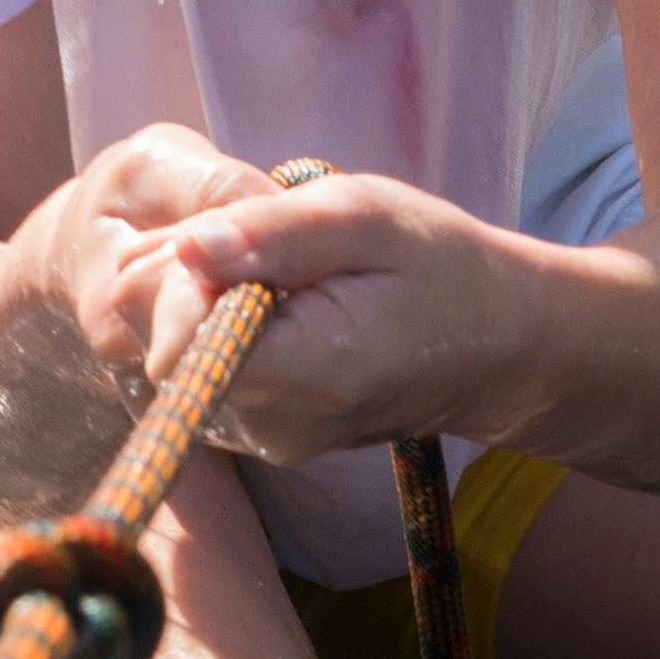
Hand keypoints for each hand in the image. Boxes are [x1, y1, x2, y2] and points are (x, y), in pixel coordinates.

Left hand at [66, 131, 513, 469]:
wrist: (502, 348)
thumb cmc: (441, 268)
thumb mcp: (366, 219)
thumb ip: (271, 233)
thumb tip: (185, 244)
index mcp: (303, 376)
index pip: (173, 342)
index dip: (177, 276)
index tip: (231, 235)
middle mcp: (272, 427)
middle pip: (157, 347)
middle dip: (179, 278)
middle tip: (251, 238)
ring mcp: (264, 439)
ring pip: (171, 356)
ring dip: (197, 298)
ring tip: (270, 267)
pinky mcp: (261, 432)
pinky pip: (199, 370)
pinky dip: (215, 325)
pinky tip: (268, 297)